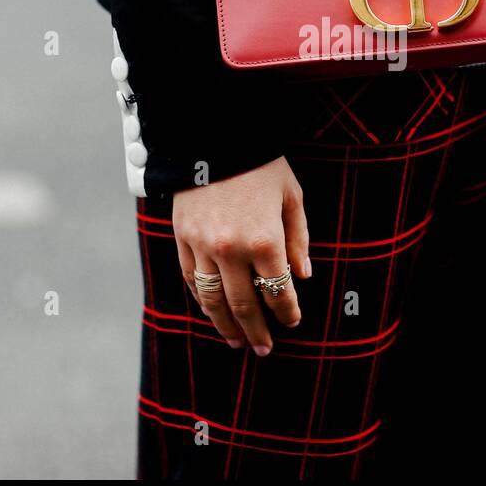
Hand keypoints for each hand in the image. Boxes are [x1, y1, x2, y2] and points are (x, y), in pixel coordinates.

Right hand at [172, 157, 310, 356]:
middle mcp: (232, 249)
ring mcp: (203, 246)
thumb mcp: (291, 196)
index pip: (278, 290)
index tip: (292, 322)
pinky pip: (191, 279)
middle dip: (256, 330)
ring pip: (213, 299)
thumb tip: (304, 276)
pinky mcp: (182, 239)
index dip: (287, 311)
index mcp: (265, 239)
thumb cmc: (261, 164)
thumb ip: (298, 239)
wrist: (213, 136)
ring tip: (236, 341)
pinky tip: (212, 311)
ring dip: (225, 325)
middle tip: (264, 348)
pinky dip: (202, 299)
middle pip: (244, 304)